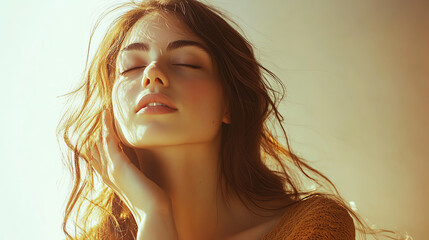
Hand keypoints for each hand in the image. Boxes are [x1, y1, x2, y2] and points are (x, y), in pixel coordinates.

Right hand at [90, 109, 177, 238]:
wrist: (153, 211)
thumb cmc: (151, 202)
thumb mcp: (142, 187)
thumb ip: (139, 179)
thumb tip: (143, 175)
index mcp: (114, 180)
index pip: (101, 161)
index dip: (99, 148)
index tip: (99, 136)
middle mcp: (109, 174)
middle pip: (98, 151)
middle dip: (98, 135)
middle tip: (99, 119)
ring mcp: (112, 169)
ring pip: (102, 142)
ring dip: (103, 126)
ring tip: (104, 112)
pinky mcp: (118, 164)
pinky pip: (109, 140)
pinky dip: (106, 126)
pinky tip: (106, 115)